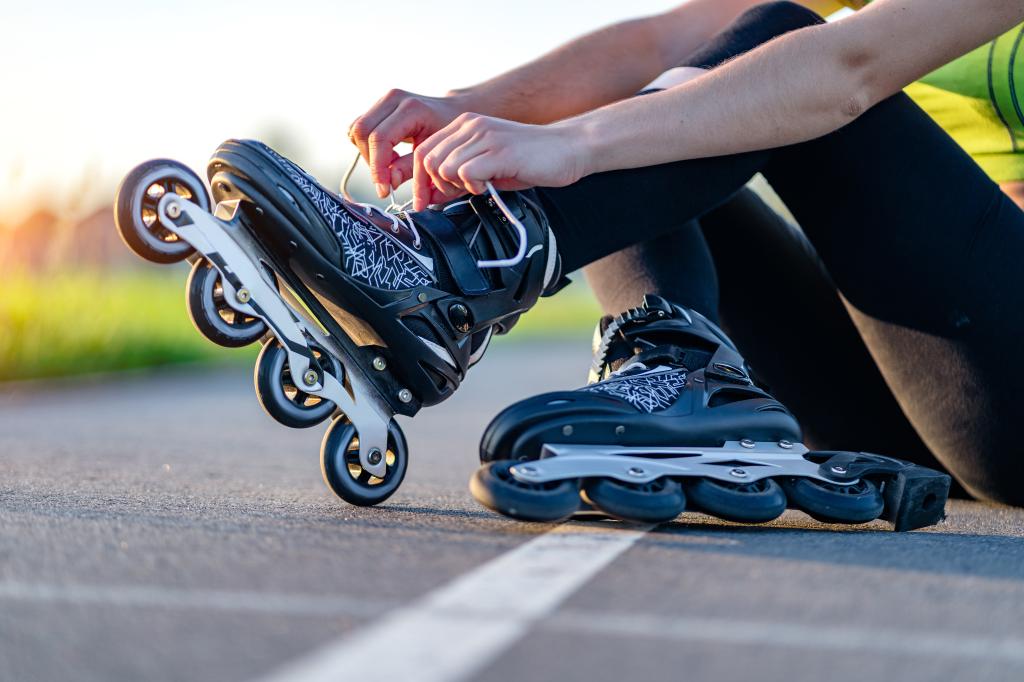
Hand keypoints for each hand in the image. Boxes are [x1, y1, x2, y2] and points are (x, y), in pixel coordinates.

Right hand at [348, 89, 470, 196]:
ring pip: (356, 130)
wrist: (452, 113)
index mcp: (411, 108)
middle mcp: (394, 98)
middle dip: (370, 161)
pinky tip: (388, 155)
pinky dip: (367, 147)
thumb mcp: (434, 154)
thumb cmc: (448, 136)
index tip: (384, 190)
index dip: (378, 167)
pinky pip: (359, 129)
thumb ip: (411, 168)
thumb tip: (391, 181)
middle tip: (387, 179)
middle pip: (362, 131)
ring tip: (391, 165)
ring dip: (367, 154)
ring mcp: (384, 100)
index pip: (380, 138)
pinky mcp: (378, 107)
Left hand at [411, 113, 585, 209]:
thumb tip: (430, 197)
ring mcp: (484, 136)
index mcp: (465, 125)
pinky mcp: (498, 151)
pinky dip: (473, 187)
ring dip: (457, 186)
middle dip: (437, 186)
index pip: (423, 150)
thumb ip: (458, 178)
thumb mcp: (487, 168)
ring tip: (480, 187)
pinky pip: (465, 173)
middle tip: (461, 193)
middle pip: (428, 160)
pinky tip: (488, 187)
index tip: (426, 201)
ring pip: (443, 167)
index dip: (420, 180)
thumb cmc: (532, 160)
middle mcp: (470, 125)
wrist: (570, 149)